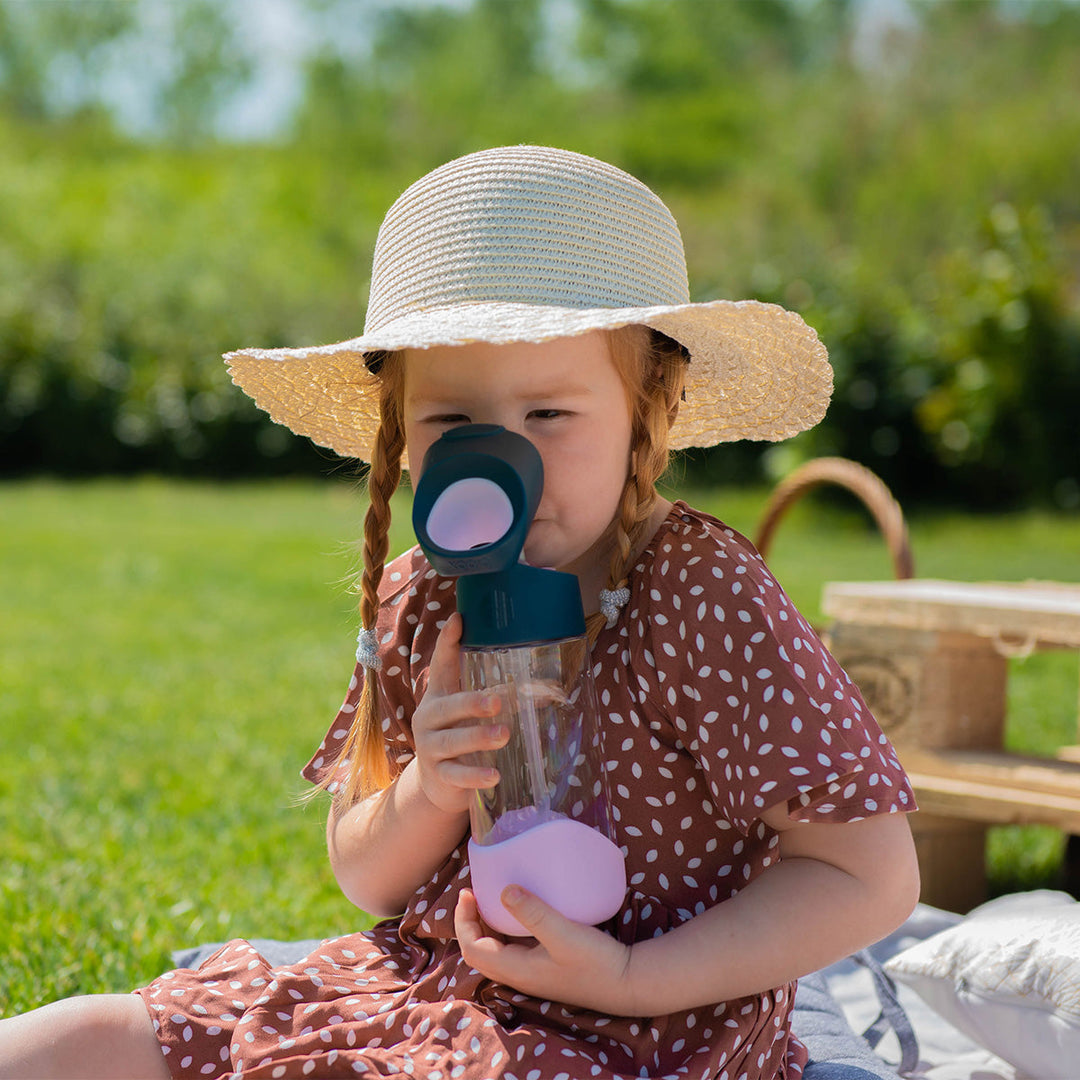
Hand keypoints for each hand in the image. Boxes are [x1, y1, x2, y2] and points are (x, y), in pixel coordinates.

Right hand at [412, 613, 509, 814]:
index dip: (447, 642)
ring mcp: (430, 747)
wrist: (436, 784)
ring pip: (452, 741)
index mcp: (439, 696)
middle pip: (447, 706)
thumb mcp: (472, 715)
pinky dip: (474, 776)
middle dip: (471, 703)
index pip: (441, 665)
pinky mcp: (437, 775)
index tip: (458, 619)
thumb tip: (547, 692)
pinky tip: (494, 775)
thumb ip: (501, 699)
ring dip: (478, 738)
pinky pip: (455, 775)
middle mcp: (430, 718)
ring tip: (504, 735)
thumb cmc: (461, 736)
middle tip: (497, 701)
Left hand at [454, 886, 636, 1014]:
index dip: (463, 922)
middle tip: (473, 894)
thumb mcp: (564, 934)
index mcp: (517, 970)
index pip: (473, 949)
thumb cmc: (596, 962)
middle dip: (470, 924)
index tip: (468, 892)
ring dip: (486, 927)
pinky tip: (522, 913)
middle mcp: (520, 975)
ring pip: (496, 952)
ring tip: (491, 899)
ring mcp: (533, 974)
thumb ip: (534, 913)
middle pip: (479, 952)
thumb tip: (504, 890)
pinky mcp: (547, 968)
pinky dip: (506, 931)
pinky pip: (513, 950)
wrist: (627, 983)